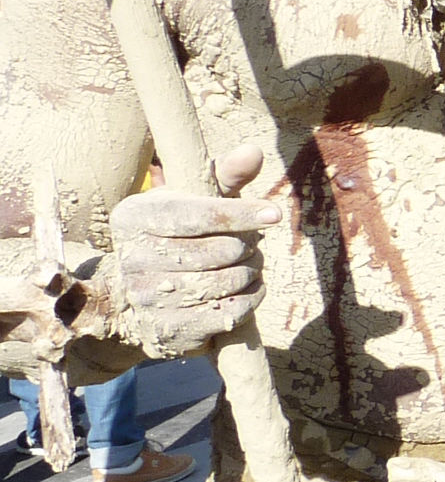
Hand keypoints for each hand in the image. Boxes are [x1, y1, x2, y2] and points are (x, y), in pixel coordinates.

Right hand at [108, 145, 278, 357]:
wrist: (139, 291)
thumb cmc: (178, 232)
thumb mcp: (195, 198)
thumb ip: (225, 175)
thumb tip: (254, 151)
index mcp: (134, 217)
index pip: (197, 215)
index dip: (240, 214)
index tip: (274, 213)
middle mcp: (132, 259)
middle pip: (219, 251)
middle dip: (249, 246)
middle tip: (251, 244)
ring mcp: (146, 299)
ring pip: (227, 282)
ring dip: (252, 272)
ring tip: (248, 264)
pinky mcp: (167, 330)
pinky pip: (229, 313)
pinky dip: (251, 298)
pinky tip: (247, 288)